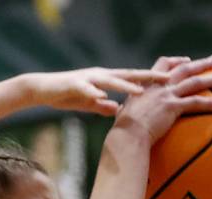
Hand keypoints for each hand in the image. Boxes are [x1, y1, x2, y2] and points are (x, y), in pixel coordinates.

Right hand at [25, 67, 169, 116]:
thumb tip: (117, 110)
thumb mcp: (88, 102)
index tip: (170, 81)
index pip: (132, 79)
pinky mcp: (74, 84)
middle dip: (147, 76)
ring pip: (111, 80)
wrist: (41, 89)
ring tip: (141, 90)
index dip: (151, 79)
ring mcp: (88, 78)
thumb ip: (102, 105)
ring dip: (125, 84)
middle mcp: (100, 75)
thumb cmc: (65, 95)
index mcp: (105, 79)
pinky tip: (104, 96)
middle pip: (128, 75)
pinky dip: (96, 92)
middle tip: (168, 78)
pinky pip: (87, 89)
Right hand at [118, 54, 211, 143]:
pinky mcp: (173, 107)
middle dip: (202, 63)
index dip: (176, 61)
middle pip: (185, 69)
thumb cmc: (123, 129)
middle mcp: (159, 86)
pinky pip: (196, 103)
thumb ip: (129, 109)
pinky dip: (210, 103)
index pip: (163, 64)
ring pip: (195, 82)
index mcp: (147, 84)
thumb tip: (122, 114)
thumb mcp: (125, 112)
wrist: (127, 134)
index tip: (186, 61)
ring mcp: (166, 95)